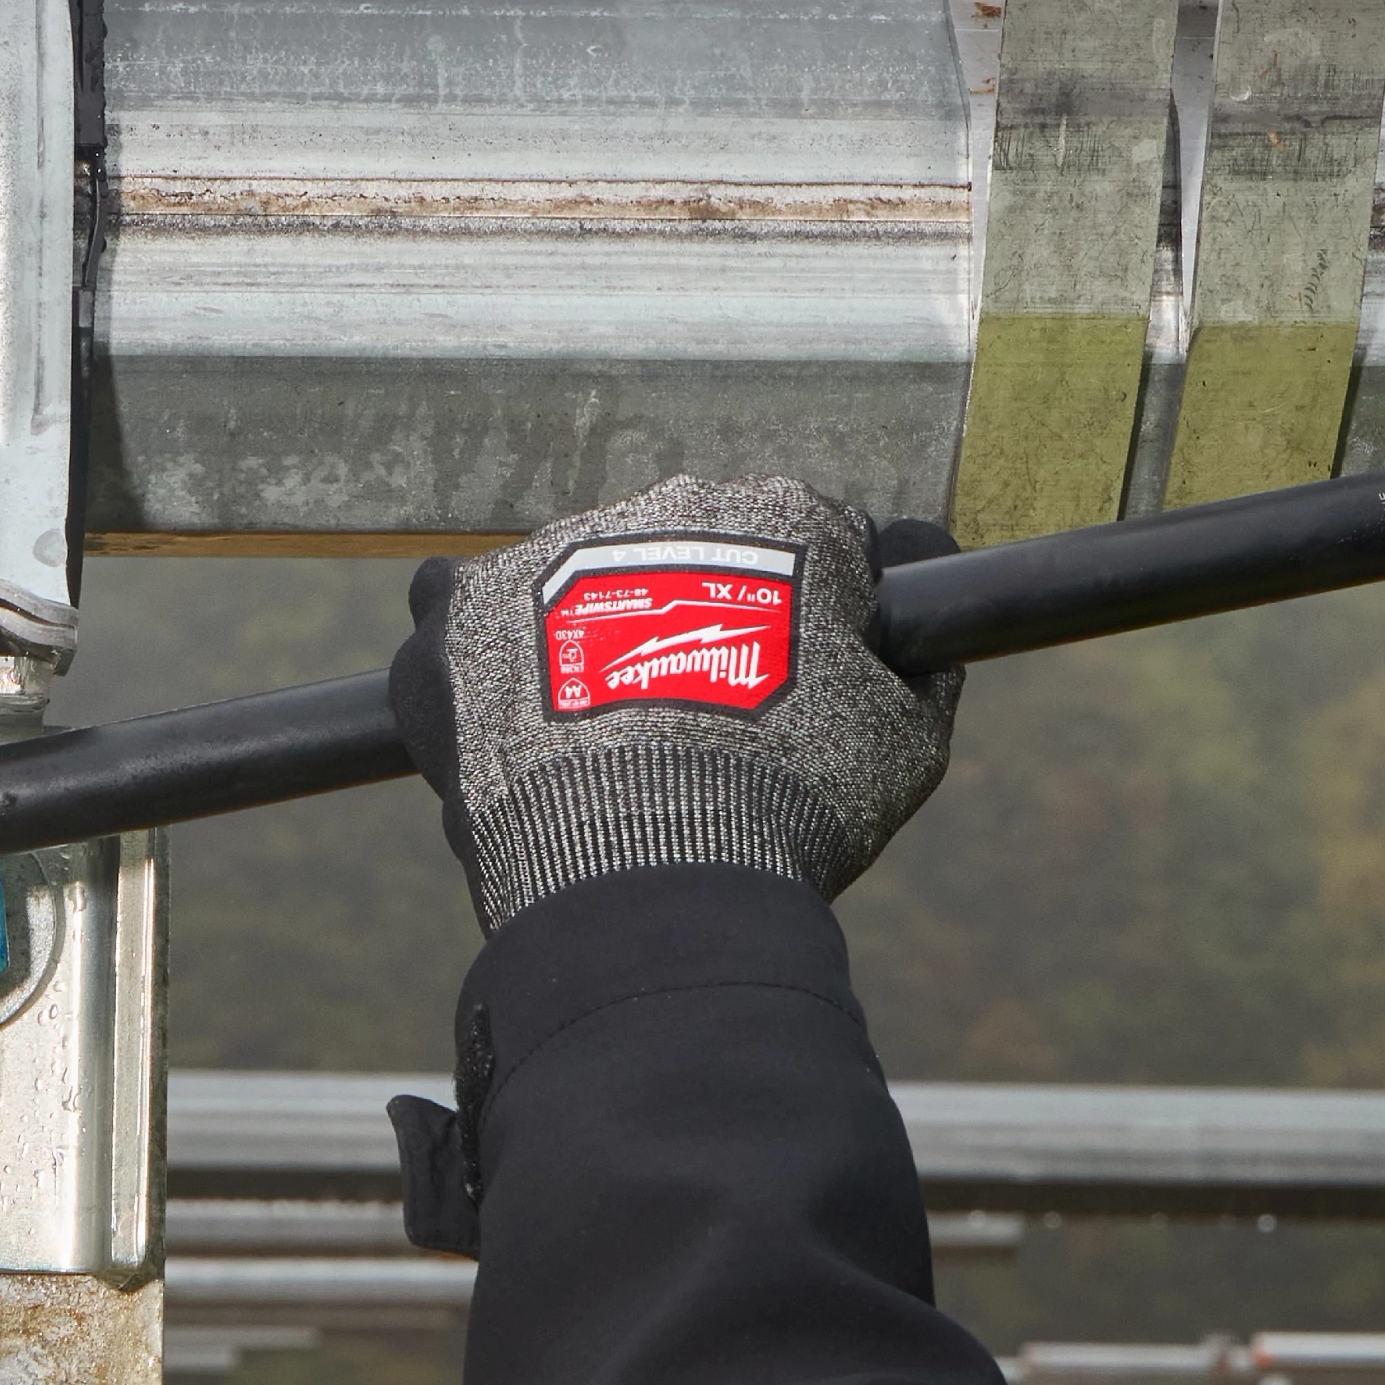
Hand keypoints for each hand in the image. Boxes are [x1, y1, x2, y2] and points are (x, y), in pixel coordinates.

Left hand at [387, 475, 963, 932]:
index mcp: (786, 520)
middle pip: (683, 557)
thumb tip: (921, 652)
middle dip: (692, 624)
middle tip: (697, 722)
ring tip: (597, 737)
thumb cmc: (790, 807)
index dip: (804, 626)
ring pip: (574, 581)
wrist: (649, 875)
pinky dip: (484, 658)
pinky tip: (504, 715)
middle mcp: (665, 510)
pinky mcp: (465, 611)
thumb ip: (915, 676)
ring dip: (586, 639)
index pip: (804, 548)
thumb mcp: (906, 743)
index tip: (792, 689)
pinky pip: (462, 613)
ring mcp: (556, 551)